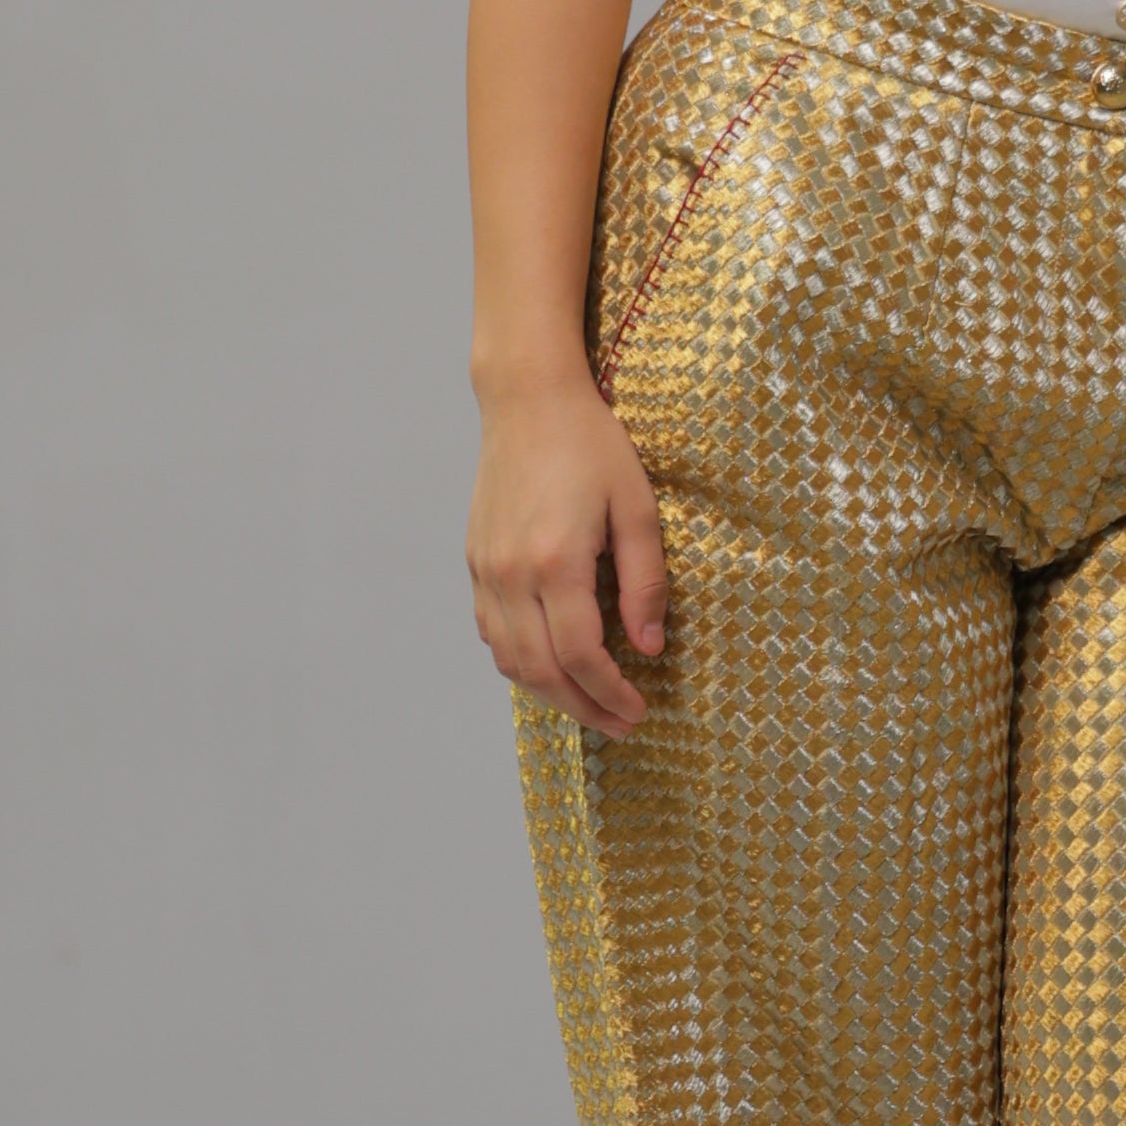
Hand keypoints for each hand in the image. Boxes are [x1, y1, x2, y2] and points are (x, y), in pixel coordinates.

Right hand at [468, 377, 670, 733]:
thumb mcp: (638, 507)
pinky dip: (520, 662)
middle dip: (583, 707)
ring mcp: (486, 570)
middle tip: (620, 724)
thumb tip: (649, 646)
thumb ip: (646, 581)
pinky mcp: (476, 561)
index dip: (610, 694)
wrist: (528, 401)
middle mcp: (511, 574)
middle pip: (542, 671)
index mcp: (555, 562)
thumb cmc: (591, 445)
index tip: (637, 712)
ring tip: (589, 704)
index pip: (580, 655)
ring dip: (550, 693)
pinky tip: (551, 664)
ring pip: (510, 660)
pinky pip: (492, 632)